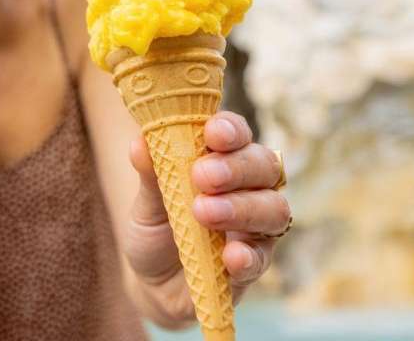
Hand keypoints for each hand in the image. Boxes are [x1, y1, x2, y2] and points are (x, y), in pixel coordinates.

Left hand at [122, 111, 289, 322]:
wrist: (154, 285)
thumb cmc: (157, 231)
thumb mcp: (146, 203)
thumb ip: (150, 174)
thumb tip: (139, 142)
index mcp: (223, 162)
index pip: (237, 135)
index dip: (230, 130)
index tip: (212, 133)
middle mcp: (248, 189)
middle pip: (264, 166)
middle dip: (236, 167)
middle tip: (202, 176)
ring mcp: (256, 228)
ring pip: (273, 209)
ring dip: (242, 208)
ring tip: (204, 213)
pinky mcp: (254, 265)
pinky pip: (262, 258)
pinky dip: (248, 255)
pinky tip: (231, 256)